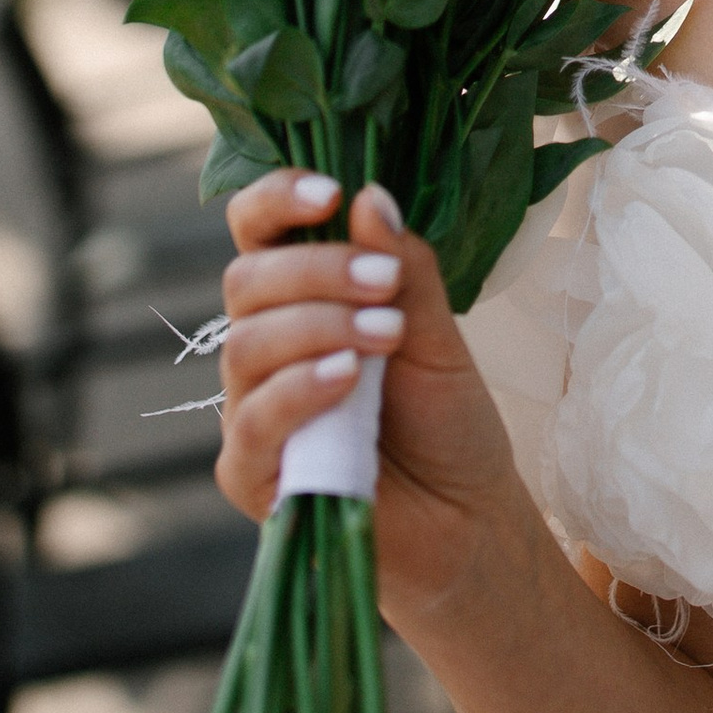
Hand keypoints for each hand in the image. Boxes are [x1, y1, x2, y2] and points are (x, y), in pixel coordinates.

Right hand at [215, 169, 521, 622]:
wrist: (467, 521)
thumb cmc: (447, 424)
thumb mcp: (440, 336)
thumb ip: (405, 270)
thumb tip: (369, 195)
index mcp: (300, 300)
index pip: (256, 232)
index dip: (277, 200)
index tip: (329, 191)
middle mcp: (263, 349)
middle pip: (247, 281)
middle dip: (317, 271)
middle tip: (385, 284)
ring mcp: (250, 411)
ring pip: (244, 345)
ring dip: (317, 326)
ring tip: (385, 335)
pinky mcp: (251, 474)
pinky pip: (252, 421)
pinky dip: (298, 389)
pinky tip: (346, 379)